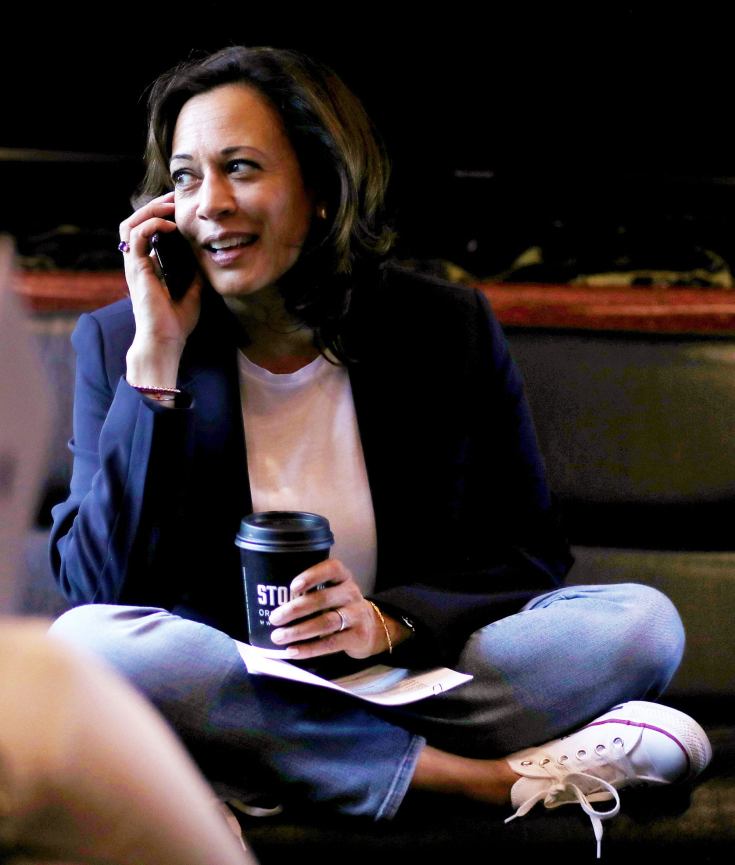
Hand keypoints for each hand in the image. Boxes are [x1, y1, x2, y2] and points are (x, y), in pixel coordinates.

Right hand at [119, 193, 201, 386]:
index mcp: (148, 267)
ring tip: (170, 206)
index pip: (146, 232)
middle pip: (134, 222)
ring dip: (150, 210)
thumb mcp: (192, 293)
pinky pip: (137, 236)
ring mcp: (134, 265)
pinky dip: (151, 224)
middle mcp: (137, 263)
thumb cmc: (175, 323)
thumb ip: (195, 276)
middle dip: (153, 206)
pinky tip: (170, 225)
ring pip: (129, 224)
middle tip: (174, 198)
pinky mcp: (136, 269)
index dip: (159, 216)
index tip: (179, 208)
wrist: (165, 340)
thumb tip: (206, 262)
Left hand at [268, 559, 403, 659]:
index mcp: (343, 578)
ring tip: (278, 637)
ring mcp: (357, 615)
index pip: (332, 568)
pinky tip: (292, 651)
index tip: (292, 586)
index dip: (312, 575)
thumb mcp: (334, 592)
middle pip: (323, 599)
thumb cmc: (341, 607)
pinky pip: (331, 643)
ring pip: (326, 622)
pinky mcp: (357, 636)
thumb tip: (272, 603)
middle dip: (295, 609)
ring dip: (299, 630)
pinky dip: (309, 648)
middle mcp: (351, 593)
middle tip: (274, 618)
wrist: (373, 628)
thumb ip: (312, 593)